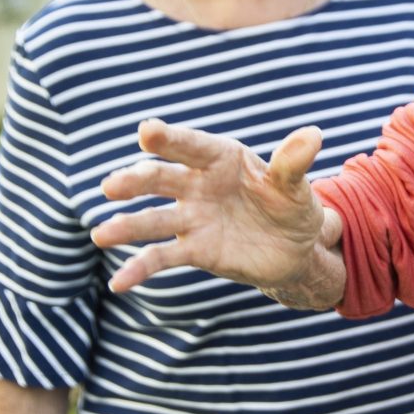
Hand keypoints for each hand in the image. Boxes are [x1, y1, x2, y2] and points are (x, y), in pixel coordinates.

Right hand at [93, 119, 338, 297]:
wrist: (296, 250)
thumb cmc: (292, 207)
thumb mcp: (296, 187)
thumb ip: (293, 164)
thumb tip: (312, 136)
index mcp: (222, 158)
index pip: (191, 146)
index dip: (169, 138)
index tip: (146, 131)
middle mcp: (198, 184)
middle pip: (161, 179)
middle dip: (136, 180)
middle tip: (112, 186)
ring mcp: (192, 217)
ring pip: (154, 219)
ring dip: (127, 225)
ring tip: (101, 233)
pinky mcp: (193, 249)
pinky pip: (162, 257)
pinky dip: (139, 269)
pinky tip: (119, 283)